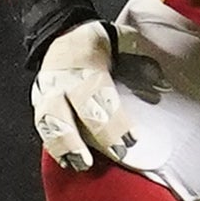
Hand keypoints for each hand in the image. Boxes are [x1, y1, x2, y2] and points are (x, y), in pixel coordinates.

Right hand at [31, 20, 134, 171]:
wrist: (62, 35)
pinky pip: (43, 127)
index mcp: (85, 63)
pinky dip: (54, 146)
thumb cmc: (100, 44)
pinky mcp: (39, 104)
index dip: (115, 119)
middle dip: (96, 134)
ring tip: (82, 164)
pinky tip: (67, 162)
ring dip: (66, 145)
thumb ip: (140, 60)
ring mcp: (47, 92)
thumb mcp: (123, 40)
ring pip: (50, 120)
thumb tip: (160, 83)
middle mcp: (63, 80)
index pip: (100, 93)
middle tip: (118, 154)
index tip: (133, 138)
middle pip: (76, 109)